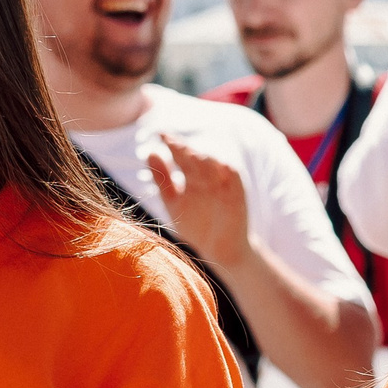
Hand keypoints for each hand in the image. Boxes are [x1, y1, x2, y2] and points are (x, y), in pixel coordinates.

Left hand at [145, 133, 251, 274]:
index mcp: (193, 177)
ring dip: (202, 155)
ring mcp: (223, 185)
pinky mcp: (237, 195)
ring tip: (186, 152)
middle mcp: (208, 177)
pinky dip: (225, 167)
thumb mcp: (174, 201)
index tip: (159, 134)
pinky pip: (234, 176)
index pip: (182, 155)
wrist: (219, 253)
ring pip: (215, 162)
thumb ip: (162, 179)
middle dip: (184, 147)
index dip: (173, 143)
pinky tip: (213, 163)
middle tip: (170, 139)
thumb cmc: (197, 227)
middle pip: (197, 156)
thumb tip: (149, 152)